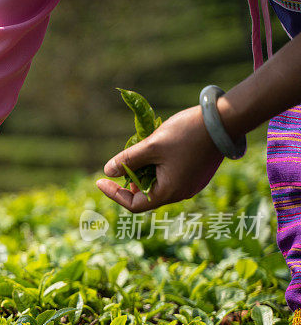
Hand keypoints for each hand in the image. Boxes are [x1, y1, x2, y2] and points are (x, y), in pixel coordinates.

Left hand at [96, 105, 223, 211]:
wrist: (224, 120)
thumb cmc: (186, 133)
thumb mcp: (151, 146)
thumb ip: (128, 160)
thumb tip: (108, 171)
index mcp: (169, 192)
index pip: (134, 205)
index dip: (114, 194)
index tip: (100, 180)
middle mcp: (181, 193)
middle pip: (145, 194)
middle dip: (130, 178)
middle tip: (122, 160)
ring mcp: (190, 184)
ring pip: (157, 183)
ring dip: (143, 170)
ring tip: (139, 150)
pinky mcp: (196, 174)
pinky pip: (170, 175)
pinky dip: (157, 166)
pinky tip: (154, 148)